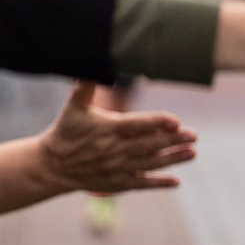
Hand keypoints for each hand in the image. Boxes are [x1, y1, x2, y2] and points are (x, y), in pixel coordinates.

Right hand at [39, 82, 196, 193]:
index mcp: (106, 129)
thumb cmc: (66, 131)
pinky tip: (176, 182)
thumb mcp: (74, 106)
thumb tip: (96, 60)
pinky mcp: (115, 182)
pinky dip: (158, 183)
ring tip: (192, 153)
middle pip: (148, 144)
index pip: (136, 125)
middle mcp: (113, 150)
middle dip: (172, 140)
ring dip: (172, 159)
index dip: (157, 122)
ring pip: (149, 164)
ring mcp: (115, 168)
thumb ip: (86, 85)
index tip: (176, 121)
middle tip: (194, 135)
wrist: (50, 165)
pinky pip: (140, 184)